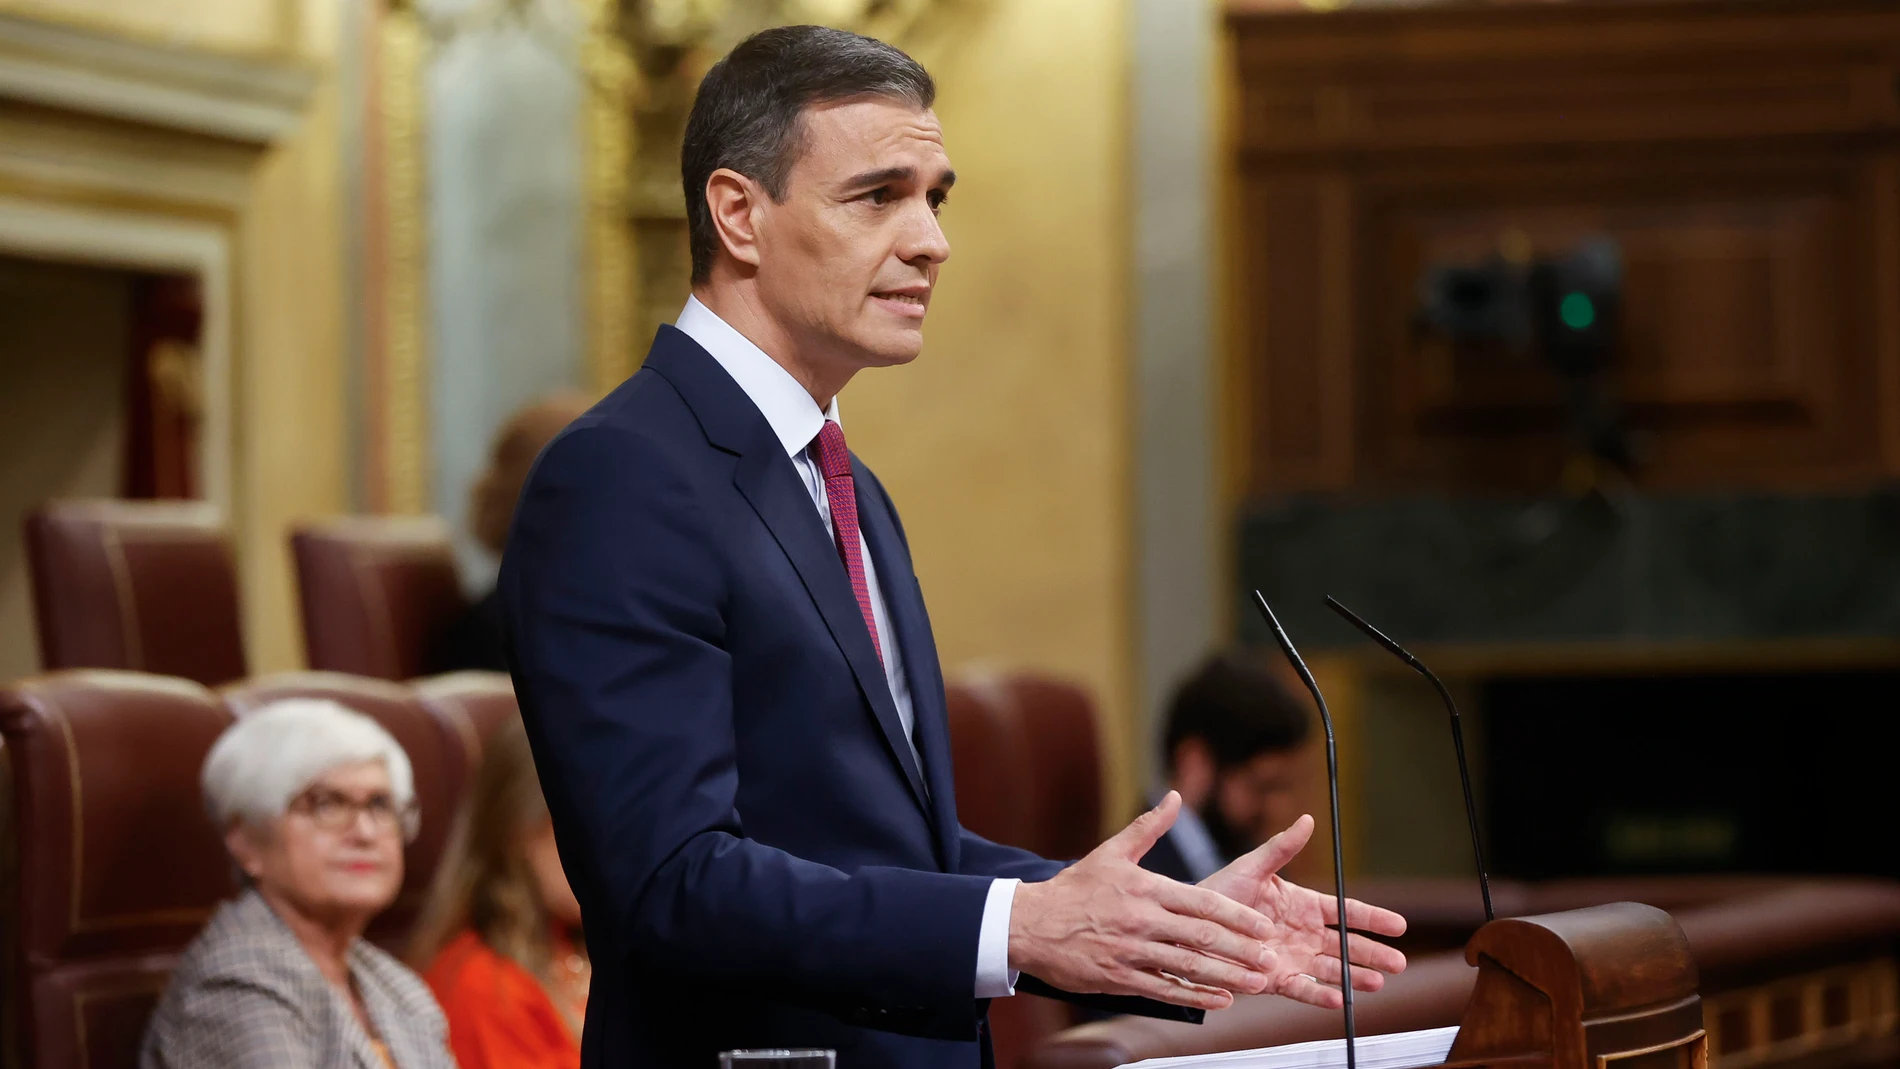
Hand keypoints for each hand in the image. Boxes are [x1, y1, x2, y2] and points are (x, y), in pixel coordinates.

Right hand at [1008, 792, 1279, 1010]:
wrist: (1028, 924)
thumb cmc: (1073, 888)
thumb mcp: (1111, 851)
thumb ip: (1149, 827)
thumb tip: (1176, 797)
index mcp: (1145, 888)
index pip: (1202, 902)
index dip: (1237, 917)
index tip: (1264, 927)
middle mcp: (1141, 920)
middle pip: (1201, 936)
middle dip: (1241, 950)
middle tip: (1271, 959)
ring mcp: (1130, 951)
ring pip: (1187, 966)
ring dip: (1225, 975)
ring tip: (1256, 982)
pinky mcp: (1118, 977)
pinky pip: (1163, 989)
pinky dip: (1194, 996)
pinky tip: (1219, 999)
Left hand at [1199, 814, 1408, 1008]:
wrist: (1190, 925)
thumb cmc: (1220, 892)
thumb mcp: (1252, 866)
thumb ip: (1282, 848)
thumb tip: (1307, 820)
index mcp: (1302, 905)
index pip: (1345, 912)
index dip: (1373, 918)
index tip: (1399, 925)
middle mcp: (1303, 933)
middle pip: (1346, 944)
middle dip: (1373, 952)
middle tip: (1399, 962)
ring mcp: (1291, 957)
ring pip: (1331, 968)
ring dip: (1355, 976)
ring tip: (1378, 982)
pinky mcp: (1274, 980)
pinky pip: (1302, 988)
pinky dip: (1319, 994)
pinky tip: (1339, 999)